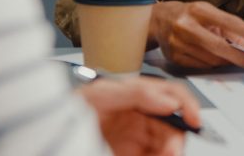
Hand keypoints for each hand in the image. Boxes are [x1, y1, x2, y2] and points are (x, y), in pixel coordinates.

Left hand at [78, 76, 199, 155]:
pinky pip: (155, 155)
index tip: (194, 121)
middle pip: (174, 125)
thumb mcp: (101, 95)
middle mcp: (142, 117)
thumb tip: (169, 102)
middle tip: (171, 151)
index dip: (187, 106)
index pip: (173, 96)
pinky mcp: (132, 155)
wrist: (49, 137)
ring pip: (167, 145)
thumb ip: (137, 93)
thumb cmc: (69, 111)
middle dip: (177, 138)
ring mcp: (137, 140)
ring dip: (169, 151)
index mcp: (139, 97)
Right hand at [150, 0, 243, 67]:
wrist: (157, 21)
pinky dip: (212, 64)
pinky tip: (218, 61)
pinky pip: (200, 65)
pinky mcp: (173, 57)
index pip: (228, 22)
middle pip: (218, 45)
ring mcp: (177, 43)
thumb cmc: (189, 15)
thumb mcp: (208, 12)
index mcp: (198, 10)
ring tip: (237, 59)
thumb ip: (228, 26)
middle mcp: (186, 26)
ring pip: (210, 58)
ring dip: (227, 61)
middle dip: (238, 55)